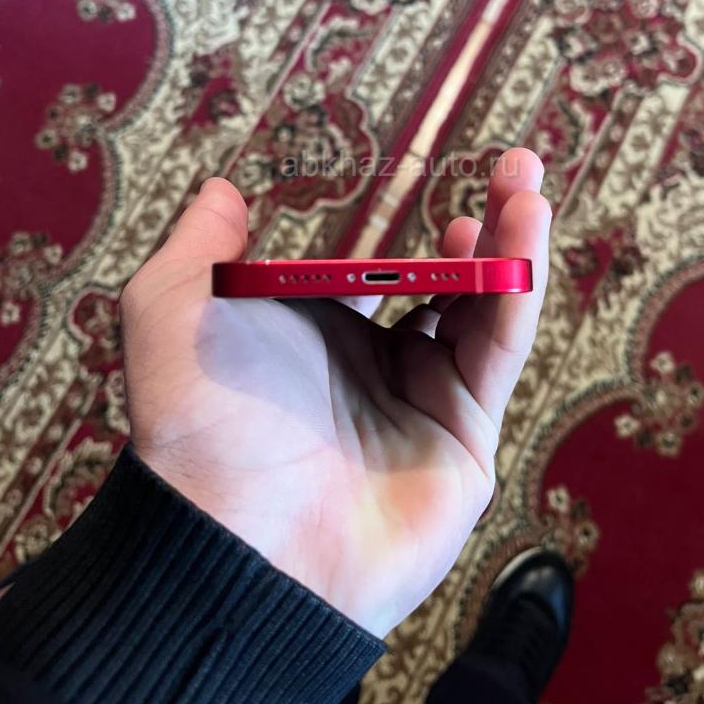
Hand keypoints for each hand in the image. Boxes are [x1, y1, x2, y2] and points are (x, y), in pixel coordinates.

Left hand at [120, 148, 550, 637]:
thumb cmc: (199, 423)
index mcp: (318, 341)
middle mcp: (376, 370)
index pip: (380, 275)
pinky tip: (529, 227)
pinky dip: (521, 285)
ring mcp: (424, 403)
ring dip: (513, 243)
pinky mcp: (465, 437)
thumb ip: (200, 245)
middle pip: (446, 284)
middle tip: (510, 165)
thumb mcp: (175, 310)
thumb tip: (220, 189)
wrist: (239, 538)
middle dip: (482, 225)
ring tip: (528, 181)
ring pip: (485, 309)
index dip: (409, 230)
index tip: (429, 178)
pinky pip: (500, 349)